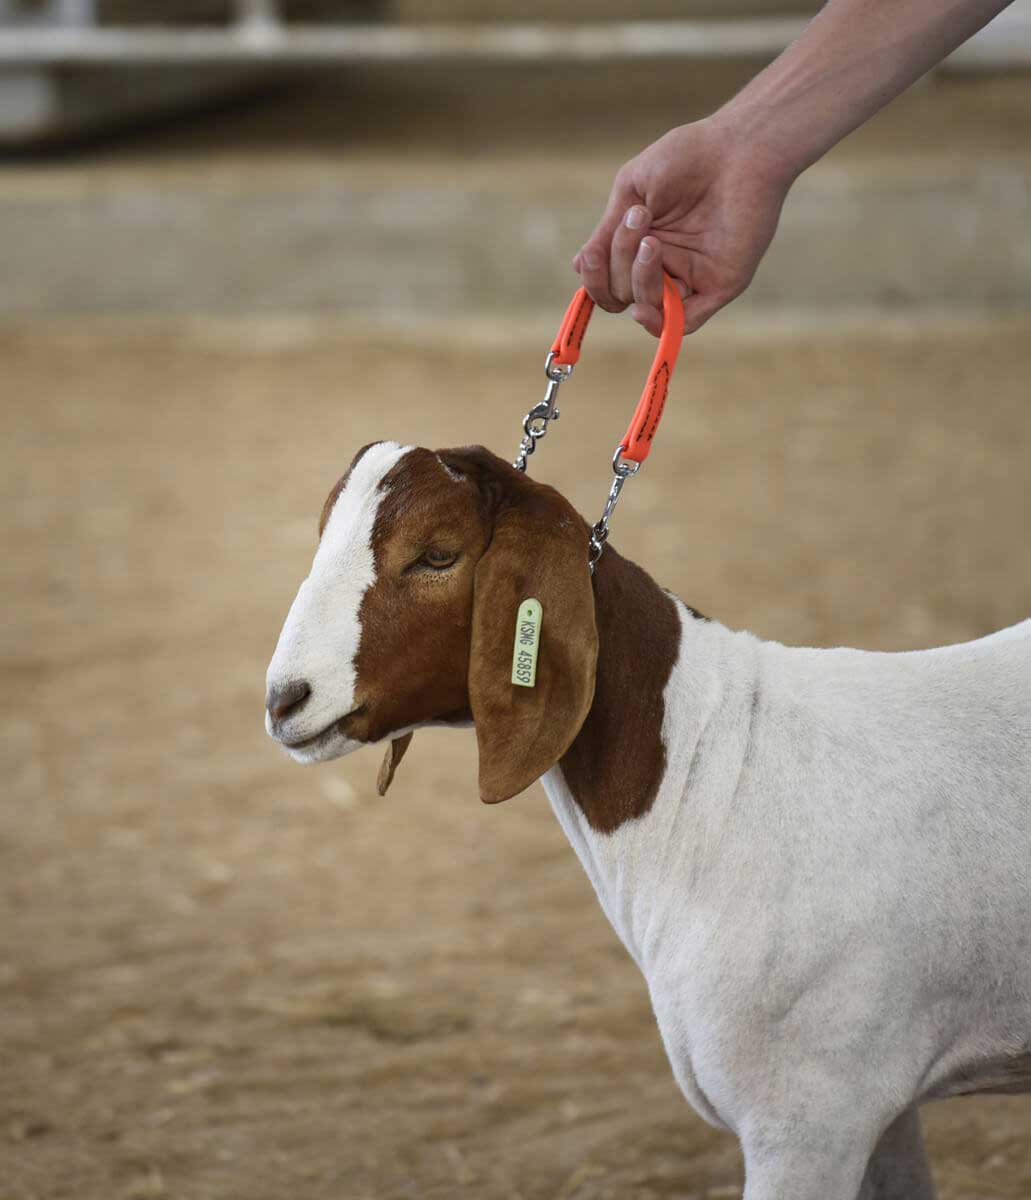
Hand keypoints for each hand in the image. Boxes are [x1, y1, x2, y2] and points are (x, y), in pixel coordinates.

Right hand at [574, 116, 794, 335]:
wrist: (739, 148)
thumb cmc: (686, 158)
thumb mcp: (632, 191)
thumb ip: (607, 232)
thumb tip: (579, 267)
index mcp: (641, 244)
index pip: (608, 282)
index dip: (594, 279)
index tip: (590, 257)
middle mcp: (664, 266)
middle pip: (623, 294)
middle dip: (620, 262)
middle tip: (640, 220)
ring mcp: (691, 278)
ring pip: (649, 308)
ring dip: (638, 281)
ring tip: (651, 242)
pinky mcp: (719, 285)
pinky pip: (685, 322)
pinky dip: (661, 324)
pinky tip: (644, 309)